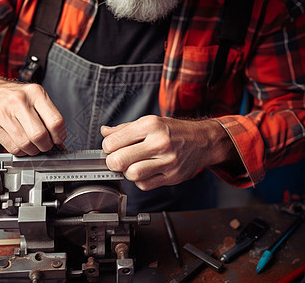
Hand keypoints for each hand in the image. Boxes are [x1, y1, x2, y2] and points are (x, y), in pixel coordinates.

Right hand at [0, 51, 65, 155]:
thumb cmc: (14, 97)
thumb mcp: (35, 98)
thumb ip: (49, 117)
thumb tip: (60, 142)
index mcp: (35, 93)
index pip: (55, 121)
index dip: (59, 136)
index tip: (58, 140)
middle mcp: (19, 101)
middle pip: (40, 136)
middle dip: (45, 146)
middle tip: (45, 144)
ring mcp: (4, 112)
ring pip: (26, 144)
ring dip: (33, 150)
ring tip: (32, 144)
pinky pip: (13, 148)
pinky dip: (20, 151)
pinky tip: (20, 143)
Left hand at [101, 115, 231, 189]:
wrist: (203, 140)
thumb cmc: (174, 131)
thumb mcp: (149, 122)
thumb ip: (124, 128)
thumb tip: (104, 132)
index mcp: (150, 125)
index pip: (113, 142)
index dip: (108, 147)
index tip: (111, 148)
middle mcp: (159, 143)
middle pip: (120, 160)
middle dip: (113, 162)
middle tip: (116, 160)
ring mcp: (167, 161)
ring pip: (132, 174)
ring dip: (127, 172)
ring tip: (132, 165)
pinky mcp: (172, 177)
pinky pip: (145, 185)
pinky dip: (140, 181)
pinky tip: (145, 172)